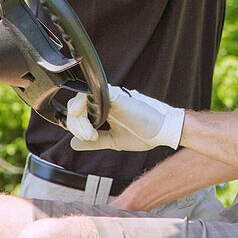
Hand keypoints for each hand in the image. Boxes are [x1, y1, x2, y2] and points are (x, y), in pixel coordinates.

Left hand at [67, 86, 184, 151]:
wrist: (164, 131)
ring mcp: (111, 95)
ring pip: (82, 97)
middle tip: (89, 138)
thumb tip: (73, 144)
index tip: (88, 139)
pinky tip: (91, 126)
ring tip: (90, 135)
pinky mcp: (117, 95)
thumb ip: (96, 140)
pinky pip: (93, 94)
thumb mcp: (114, 140)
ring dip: (79, 119)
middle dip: (76, 124)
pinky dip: (85, 108)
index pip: (80, 110)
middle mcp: (106, 99)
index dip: (76, 125)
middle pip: (77, 103)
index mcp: (105, 108)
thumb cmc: (144, 134)